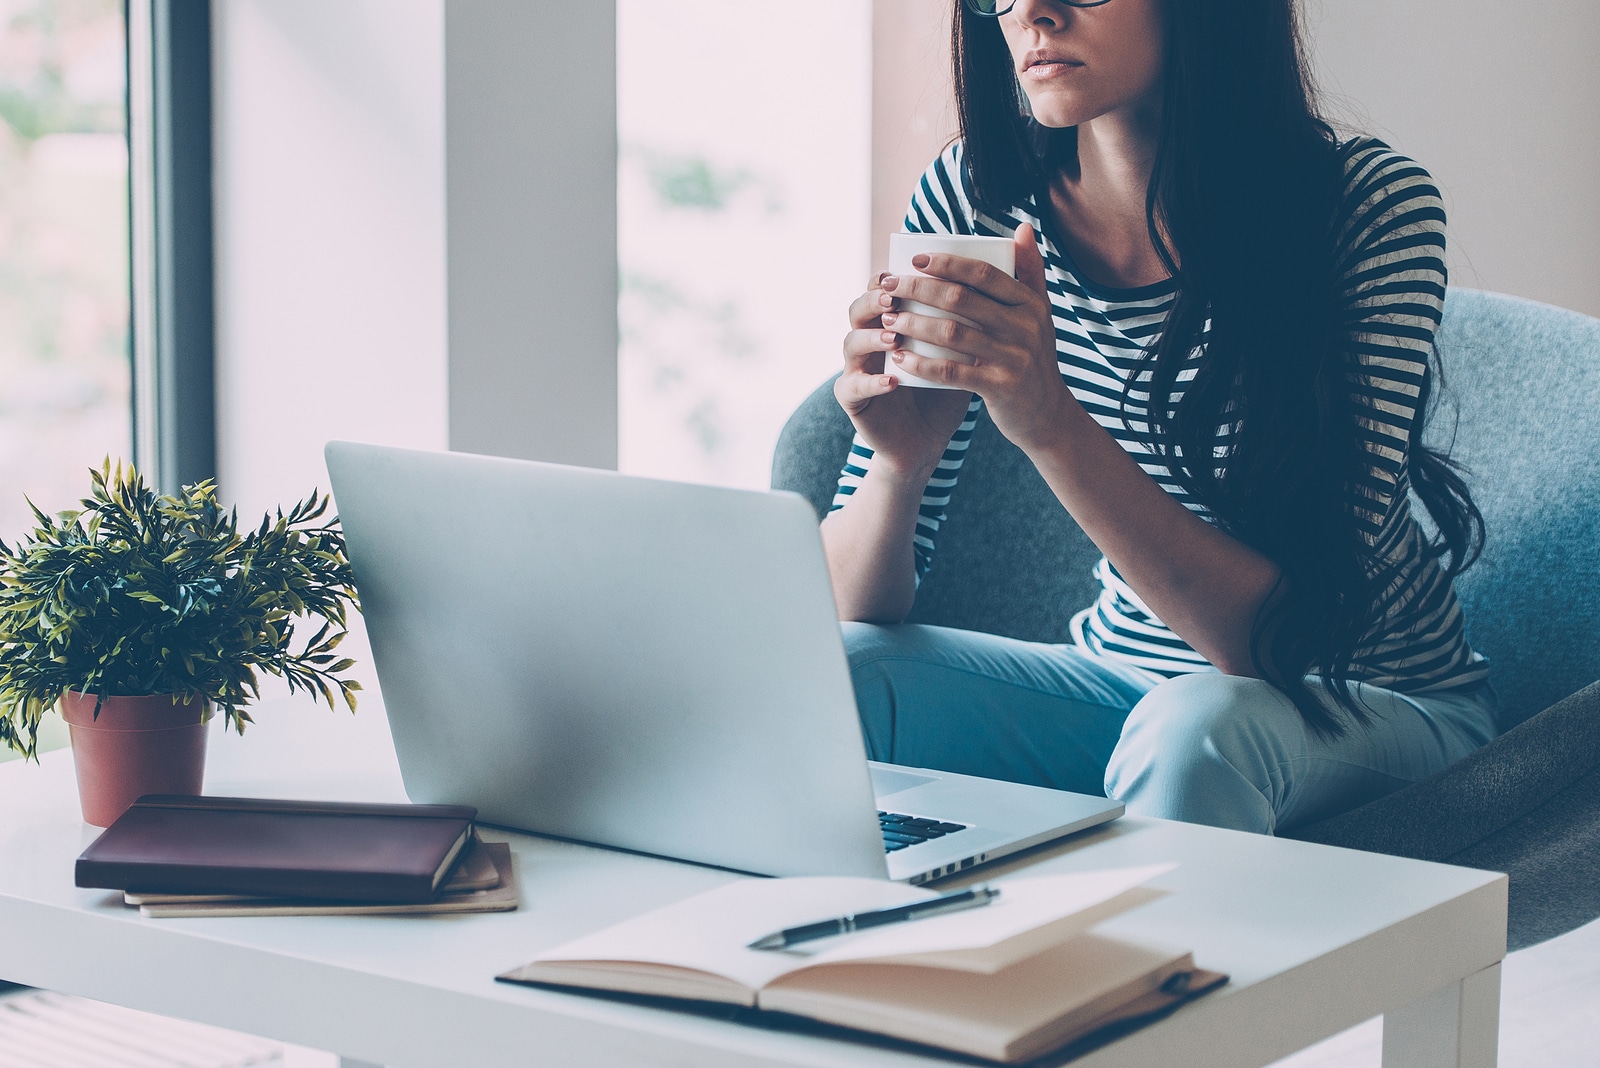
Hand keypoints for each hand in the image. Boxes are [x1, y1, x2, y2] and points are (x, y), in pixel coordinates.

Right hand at [837, 272, 974, 479]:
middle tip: (895, 297)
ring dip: (871, 338)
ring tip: (894, 337)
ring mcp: (857, 370)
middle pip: (858, 309)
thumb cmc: (947, 390)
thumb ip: (975, 318)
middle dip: (874, 300)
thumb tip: (1006, 279)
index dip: (892, 277)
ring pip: (850, 343)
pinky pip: (854, 387)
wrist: (929, 440)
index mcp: (891, 323)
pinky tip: (893, 381)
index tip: (915, 268)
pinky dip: (872, 382)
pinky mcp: (854, 401)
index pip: (881, 290)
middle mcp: (868, 341)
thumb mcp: (964, 350)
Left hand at [880, 225, 1071, 454]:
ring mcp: (1014, 358)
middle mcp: (1025, 327)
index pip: (983, 273)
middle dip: (918, 289)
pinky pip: (952, 371)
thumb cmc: (1033, 357)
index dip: (947, 263)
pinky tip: (899, 357)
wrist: (1047, 414)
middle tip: (888, 287)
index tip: (915, 259)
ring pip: (952, 333)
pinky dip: (922, 364)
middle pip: (961, 299)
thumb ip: (1031, 271)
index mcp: (1030, 303)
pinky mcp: (1000, 388)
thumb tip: (1024, 227)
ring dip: (914, 324)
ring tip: (888, 319)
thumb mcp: (1039, 314)